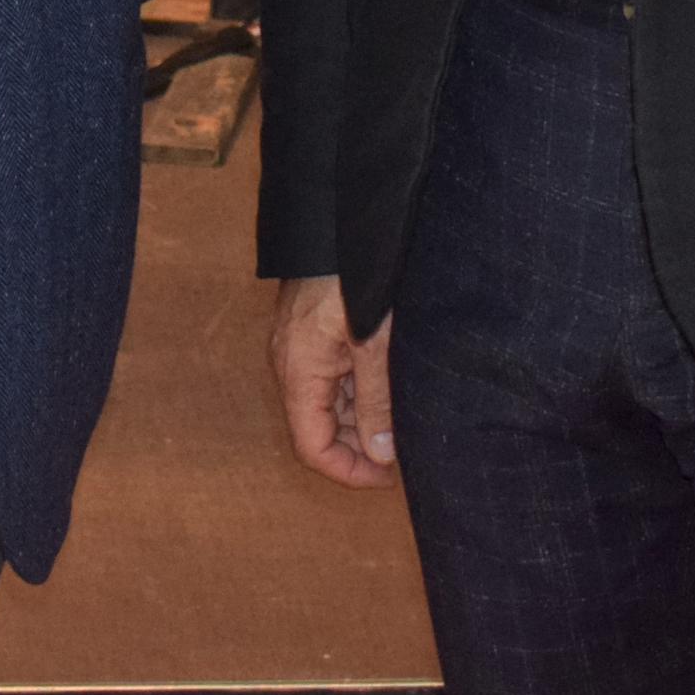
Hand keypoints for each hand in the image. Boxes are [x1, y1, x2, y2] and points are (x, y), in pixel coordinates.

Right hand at [268, 275, 398, 487]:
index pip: (312, 447)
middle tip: (404, 448)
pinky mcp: (310, 334)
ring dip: (362, 419)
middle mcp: (290, 364)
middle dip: (359, 446)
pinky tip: (388, 387)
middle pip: (318, 428)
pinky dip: (357, 393)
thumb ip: (376, 400)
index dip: (349, 471)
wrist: (337, 220)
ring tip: (402, 419)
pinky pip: (330, 378)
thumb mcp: (374, 343)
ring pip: (327, 404)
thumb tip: (382, 454)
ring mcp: (298, 348)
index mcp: (298, 372)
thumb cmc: (352, 275)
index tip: (389, 475)